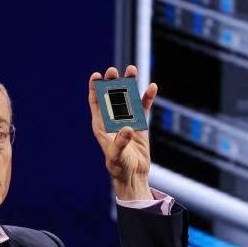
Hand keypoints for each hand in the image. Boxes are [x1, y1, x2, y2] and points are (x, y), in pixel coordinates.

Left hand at [89, 65, 157, 200]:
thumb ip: (120, 142)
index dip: (94, 88)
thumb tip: (127, 128)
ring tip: (132, 69)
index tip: (96, 76)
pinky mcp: (140, 125)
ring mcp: (127, 121)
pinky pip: (144, 108)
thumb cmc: (119, 167)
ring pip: (128, 98)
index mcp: (101, 125)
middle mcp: (113, 120)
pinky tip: (152, 87)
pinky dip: (147, 98)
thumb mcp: (117, 155)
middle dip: (112, 83)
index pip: (95, 102)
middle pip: (111, 96)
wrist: (133, 177)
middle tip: (113, 71)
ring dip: (129, 85)